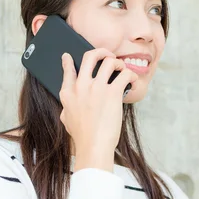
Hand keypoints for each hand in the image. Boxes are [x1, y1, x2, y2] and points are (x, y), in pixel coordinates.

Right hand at [59, 49, 138, 171]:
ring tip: (122, 69)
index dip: (68, 60)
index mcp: (68, 93)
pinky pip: (125, 74)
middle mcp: (81, 86)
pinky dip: (131, 76)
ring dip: (119, 63)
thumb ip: (67, 108)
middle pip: (90, 56)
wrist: (93, 145)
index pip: (67, 70)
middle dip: (101, 52)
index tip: (69, 55)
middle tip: (108, 56)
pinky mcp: (112, 92)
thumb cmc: (82, 136)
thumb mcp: (66, 119)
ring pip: (109, 61)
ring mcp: (97, 87)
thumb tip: (67, 106)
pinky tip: (132, 81)